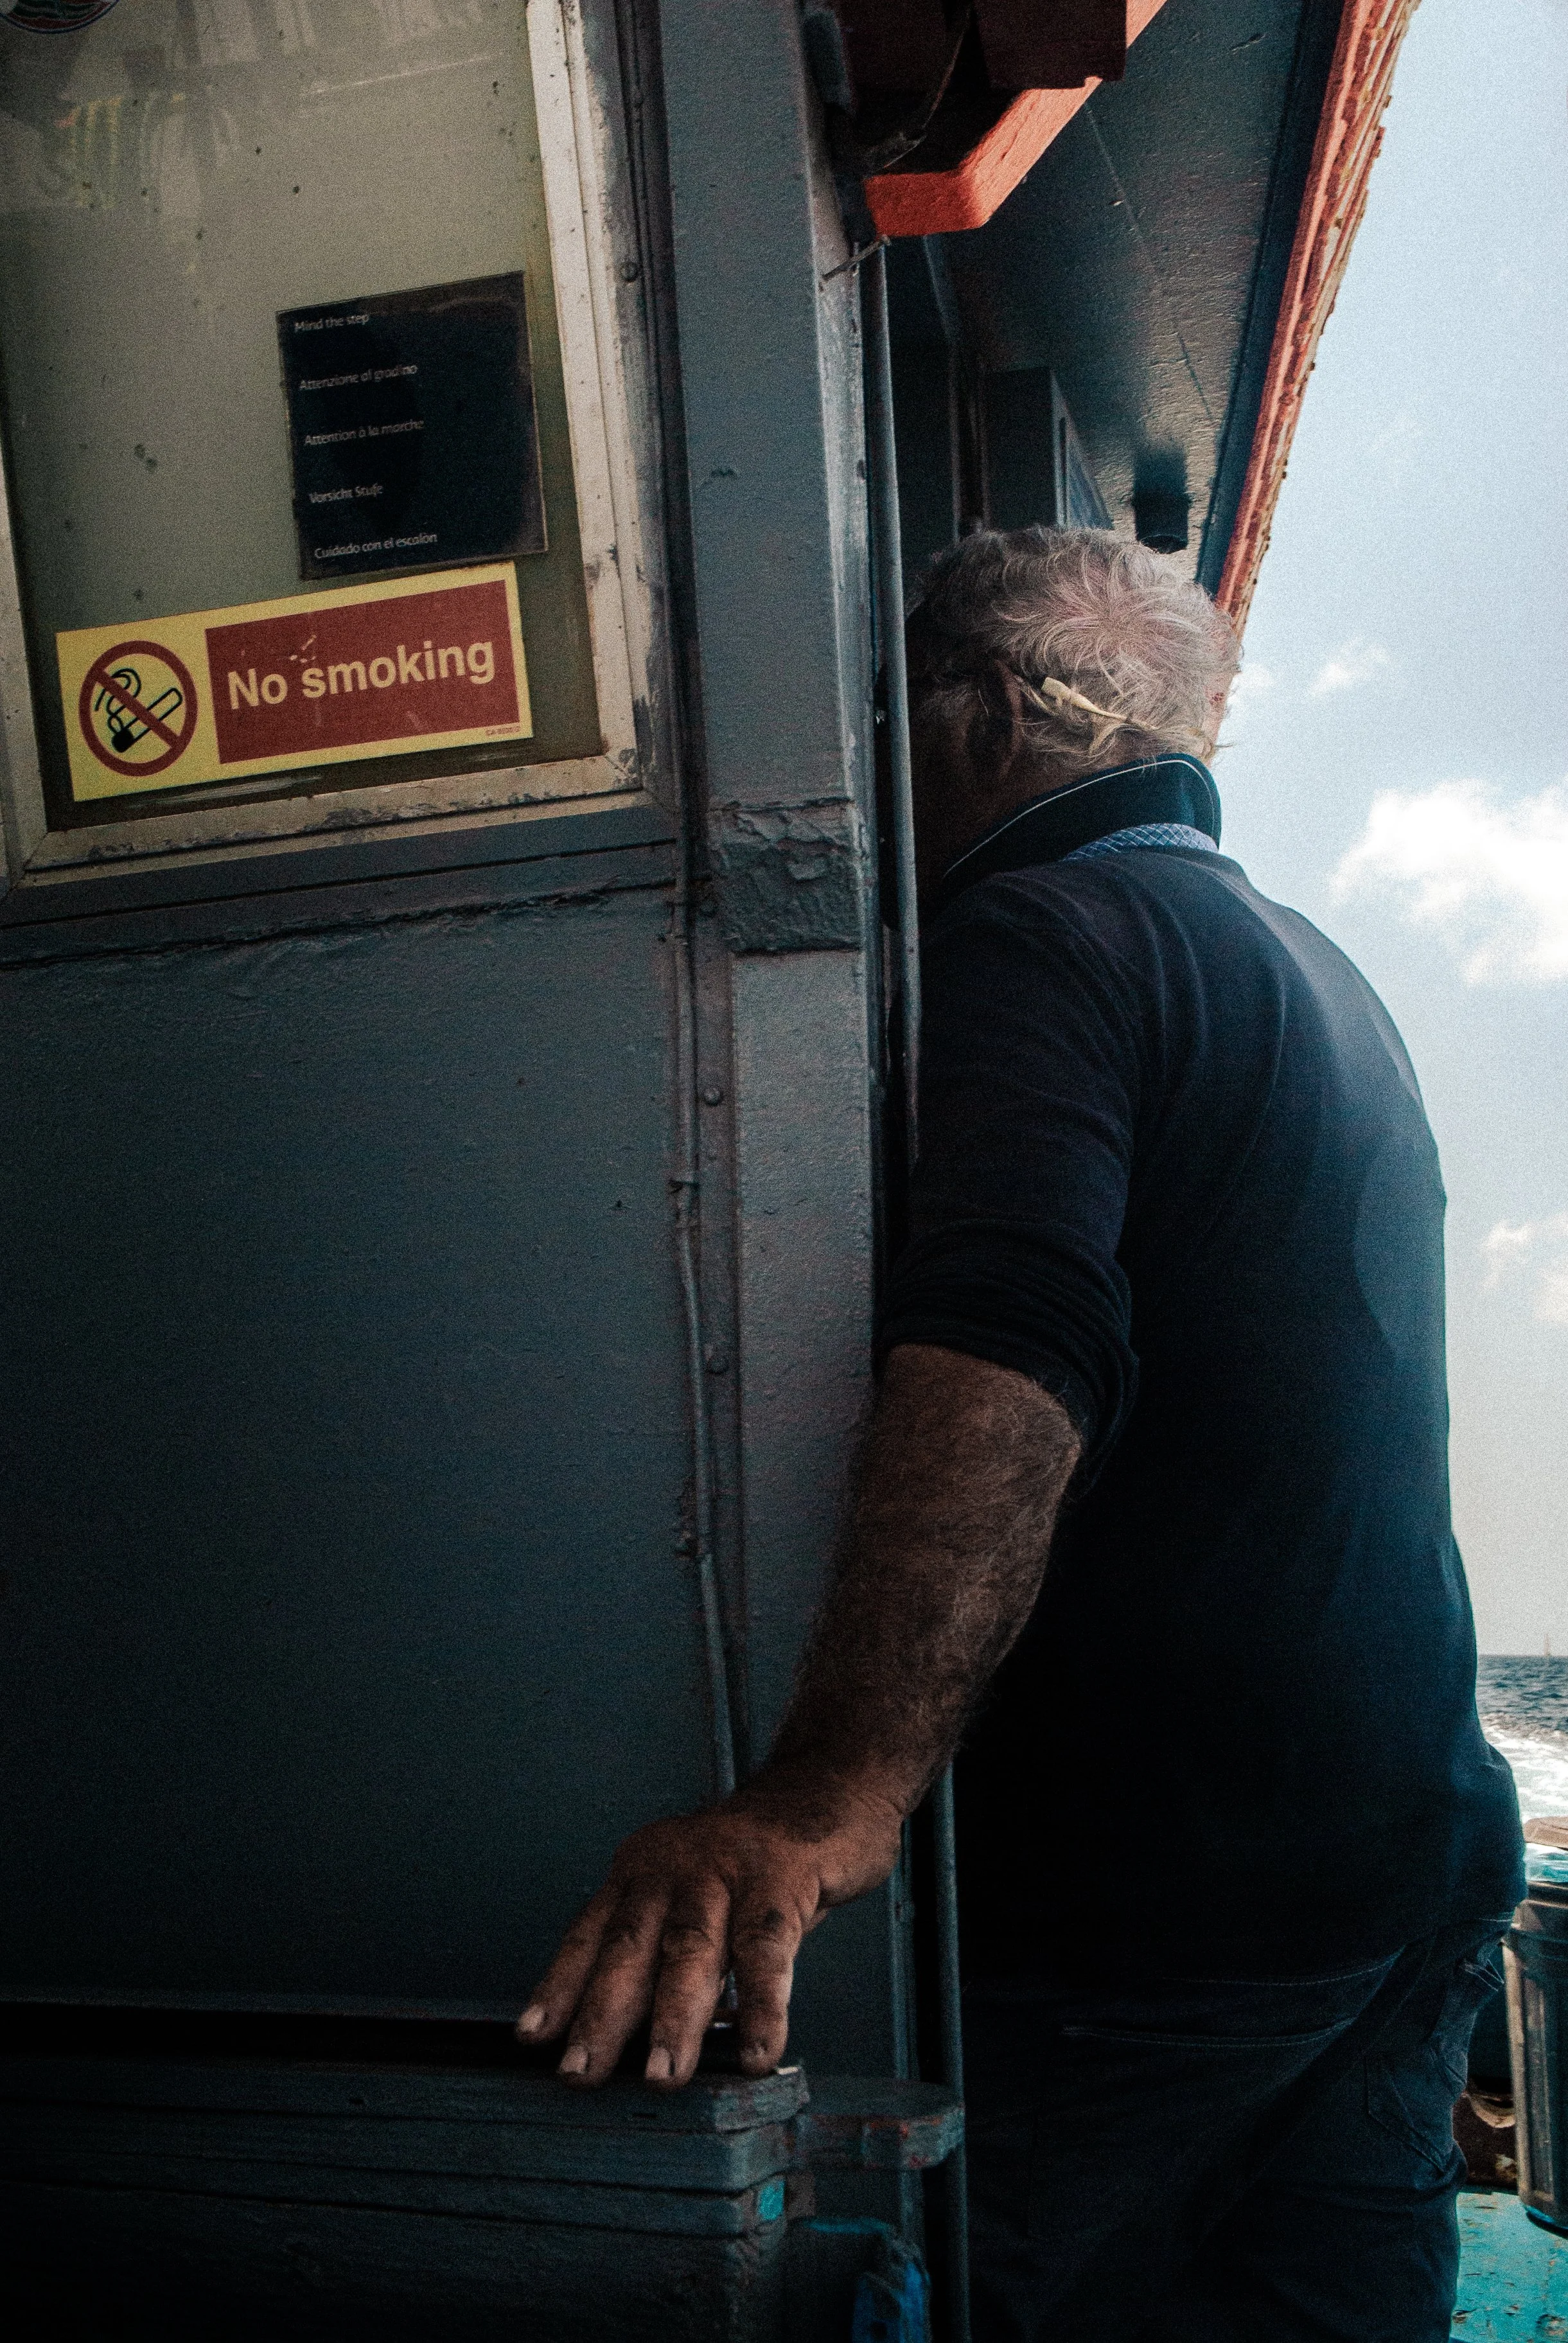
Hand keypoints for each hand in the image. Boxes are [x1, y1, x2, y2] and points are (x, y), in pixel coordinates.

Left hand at [516, 1768, 903, 2088]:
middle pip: (629, 1947)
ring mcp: (725, 1870)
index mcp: (641, 1871)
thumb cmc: (753, 1866)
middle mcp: (672, 1868)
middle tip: (579, 2074)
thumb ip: (663, 1951)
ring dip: (673, 2018)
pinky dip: (761, 2007)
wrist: (825, 1789)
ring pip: (691, 1950)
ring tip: (662, 2077)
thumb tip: (630, 2040)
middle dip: (602, 2015)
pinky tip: (756, 2054)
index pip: (591, 1934)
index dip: (560, 1986)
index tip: (531, 2037)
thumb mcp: (692, 1893)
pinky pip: (767, 1951)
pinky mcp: (781, 1879)